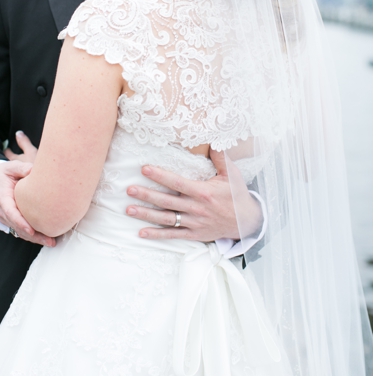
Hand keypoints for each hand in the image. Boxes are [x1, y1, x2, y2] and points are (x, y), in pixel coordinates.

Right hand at [0, 132, 55, 246]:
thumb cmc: (4, 174)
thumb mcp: (11, 167)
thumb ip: (22, 169)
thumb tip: (33, 170)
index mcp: (2, 197)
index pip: (10, 212)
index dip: (21, 222)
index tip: (31, 230)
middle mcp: (3, 210)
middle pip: (17, 226)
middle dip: (33, 235)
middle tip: (50, 241)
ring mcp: (6, 217)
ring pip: (19, 231)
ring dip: (35, 239)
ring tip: (51, 242)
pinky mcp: (11, 219)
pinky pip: (21, 230)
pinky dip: (32, 236)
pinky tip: (45, 239)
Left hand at [125, 151, 262, 240]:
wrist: (247, 221)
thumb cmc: (237, 195)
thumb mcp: (232, 174)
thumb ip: (221, 158)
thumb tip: (213, 140)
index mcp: (203, 192)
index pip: (177, 183)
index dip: (160, 176)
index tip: (145, 169)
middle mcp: (196, 208)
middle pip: (167, 201)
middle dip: (147, 195)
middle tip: (129, 190)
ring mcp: (194, 223)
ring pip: (166, 219)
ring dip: (146, 214)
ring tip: (129, 209)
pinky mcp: (194, 234)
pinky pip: (173, 235)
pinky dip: (157, 235)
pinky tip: (141, 233)